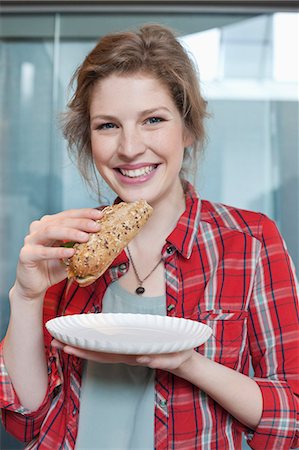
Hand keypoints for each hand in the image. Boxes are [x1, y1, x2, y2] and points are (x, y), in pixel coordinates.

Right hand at [13, 208, 102, 301]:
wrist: (35, 286)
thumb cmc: (54, 268)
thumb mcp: (71, 253)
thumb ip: (80, 244)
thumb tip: (103, 236)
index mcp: (49, 224)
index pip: (68, 215)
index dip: (84, 213)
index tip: (100, 215)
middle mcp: (38, 229)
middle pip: (61, 221)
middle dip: (81, 223)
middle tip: (96, 226)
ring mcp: (30, 241)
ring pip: (50, 231)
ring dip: (70, 233)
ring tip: (86, 237)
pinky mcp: (26, 255)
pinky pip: (43, 252)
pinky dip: (58, 252)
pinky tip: (71, 253)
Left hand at [51, 339, 193, 371]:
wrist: (183, 360)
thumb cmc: (178, 355)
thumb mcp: (173, 357)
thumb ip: (160, 359)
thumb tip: (142, 358)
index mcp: (133, 355)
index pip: (105, 354)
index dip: (86, 351)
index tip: (69, 347)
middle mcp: (125, 355)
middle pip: (97, 353)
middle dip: (76, 348)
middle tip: (56, 343)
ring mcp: (126, 352)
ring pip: (100, 350)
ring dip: (82, 346)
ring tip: (63, 342)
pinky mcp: (130, 348)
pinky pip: (109, 346)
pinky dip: (96, 343)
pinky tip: (86, 339)